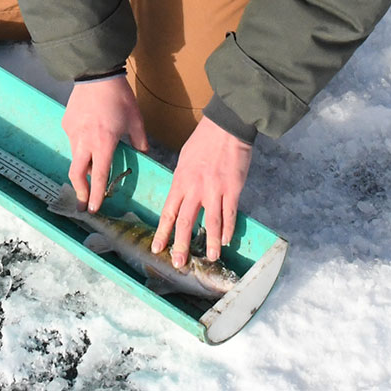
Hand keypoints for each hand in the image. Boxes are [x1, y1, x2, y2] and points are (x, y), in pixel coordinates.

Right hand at [62, 75, 148, 211]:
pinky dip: (80, 145)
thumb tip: (143, 153)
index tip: (94, 209)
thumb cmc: (119, 97)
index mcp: (104, 143)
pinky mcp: (67, 123)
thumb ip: (139, 141)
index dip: (97, 194)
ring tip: (90, 169)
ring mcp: (73, 132)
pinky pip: (73, 140)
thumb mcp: (135, 120)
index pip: (99, 176)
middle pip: (77, 173)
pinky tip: (89, 134)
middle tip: (83, 204)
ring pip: (75, 157)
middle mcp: (84, 141)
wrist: (97, 73)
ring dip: (82, 167)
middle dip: (80, 191)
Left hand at [152, 116, 251, 267]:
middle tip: (179, 263)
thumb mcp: (184, 158)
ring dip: (211, 243)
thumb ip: (182, 180)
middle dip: (181, 245)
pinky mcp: (233, 189)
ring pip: (211, 223)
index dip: (163, 232)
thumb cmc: (204, 140)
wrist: (226, 127)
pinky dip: (228, 229)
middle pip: (186, 222)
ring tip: (210, 258)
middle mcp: (195, 189)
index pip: (168, 212)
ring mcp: (215, 190)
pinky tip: (227, 240)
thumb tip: (181, 196)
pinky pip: (230, 214)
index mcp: (180, 180)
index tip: (158, 248)